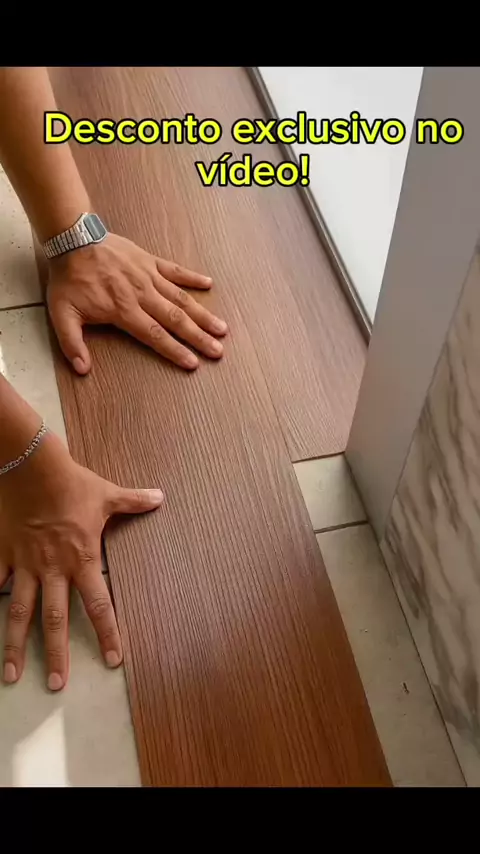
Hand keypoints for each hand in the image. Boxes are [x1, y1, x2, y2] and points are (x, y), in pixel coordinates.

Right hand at [0, 430, 163, 690]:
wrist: (33, 466)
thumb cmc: (73, 483)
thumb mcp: (107, 495)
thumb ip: (133, 502)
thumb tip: (160, 497)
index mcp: (82, 559)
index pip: (99, 605)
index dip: (109, 633)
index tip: (113, 660)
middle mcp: (53, 569)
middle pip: (55, 620)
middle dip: (57, 654)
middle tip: (57, 686)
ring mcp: (25, 564)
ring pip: (18, 613)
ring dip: (15, 645)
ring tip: (11, 675)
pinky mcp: (3, 553)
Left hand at [47, 233, 227, 374]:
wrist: (73, 240)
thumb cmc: (69, 279)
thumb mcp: (62, 314)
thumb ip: (72, 344)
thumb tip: (83, 369)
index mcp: (124, 310)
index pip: (155, 335)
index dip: (175, 350)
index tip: (193, 363)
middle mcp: (142, 295)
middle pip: (176, 319)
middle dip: (198, 337)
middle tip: (218, 350)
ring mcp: (149, 276)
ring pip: (181, 298)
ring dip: (202, 314)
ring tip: (222, 328)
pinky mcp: (150, 261)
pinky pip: (175, 270)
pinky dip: (192, 277)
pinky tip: (209, 284)